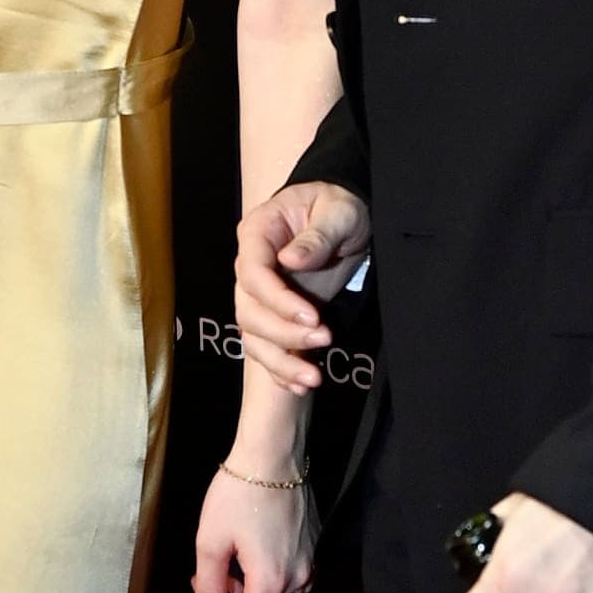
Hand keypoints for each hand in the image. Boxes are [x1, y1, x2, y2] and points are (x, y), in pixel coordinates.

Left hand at [193, 462, 319, 592]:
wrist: (273, 455)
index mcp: (270, 582)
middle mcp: (297, 580)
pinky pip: (287, 579)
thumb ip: (209, 589)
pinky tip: (244, 554)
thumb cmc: (238, 494)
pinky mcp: (311, 548)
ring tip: (221, 563)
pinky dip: (262, 578)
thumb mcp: (211, 542)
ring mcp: (308, 563)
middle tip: (203, 579)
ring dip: (245, 592)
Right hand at [234, 183, 369, 394]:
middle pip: (249, 311)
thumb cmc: (338, 206)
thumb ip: (317, 235)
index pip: (253, 273)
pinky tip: (301, 386)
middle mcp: (250, 267)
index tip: (313, 317)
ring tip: (313, 378)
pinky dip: (280, 371)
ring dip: (281, 361)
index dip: (278, 300)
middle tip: (324, 339)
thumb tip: (290, 260)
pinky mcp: (273, 315)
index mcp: (258, 233)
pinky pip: (266, 348)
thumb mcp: (338, 211)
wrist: (344, 219)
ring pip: (254, 336)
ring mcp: (258, 295)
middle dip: (283, 333)